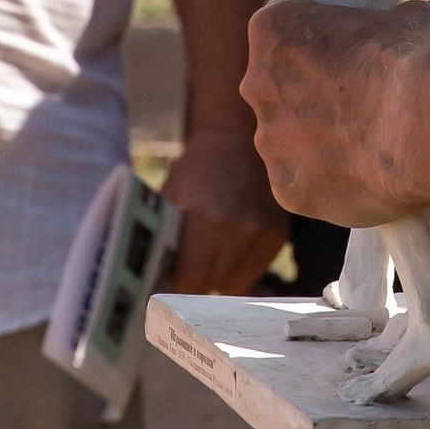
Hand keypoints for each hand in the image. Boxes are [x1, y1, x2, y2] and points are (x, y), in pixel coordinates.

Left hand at [164, 122, 289, 296]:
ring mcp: (262, 235)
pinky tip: (230, 243)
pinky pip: (253, 271)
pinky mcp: (278, 235)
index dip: (176, 283)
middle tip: (187, 262)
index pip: (190, 281)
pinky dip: (238, 265)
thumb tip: (152, 278)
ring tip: (209, 251)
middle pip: (211, 285)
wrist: (236, 143)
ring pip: (233, 284)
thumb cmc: (195, 172)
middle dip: (196, 278)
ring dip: (218, 274)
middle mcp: (240, 231)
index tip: (170, 279)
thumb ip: (163, 239)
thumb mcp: (170, 198)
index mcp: (207, 222)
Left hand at [243, 0, 429, 223]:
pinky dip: (330, 185)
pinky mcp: (287, 189)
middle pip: (279, 91)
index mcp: (273, 30)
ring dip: (319, 144)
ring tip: (372, 147)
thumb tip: (395, 38)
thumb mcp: (403, 17)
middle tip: (361, 106)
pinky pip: (305, 185)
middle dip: (313, 98)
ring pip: (290, 143)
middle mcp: (257, 86)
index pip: (283, 32)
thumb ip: (379, 27)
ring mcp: (270, 142)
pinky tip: (368, 178)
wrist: (426, 123)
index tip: (349, 55)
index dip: (318, 45)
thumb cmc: (414, 59)